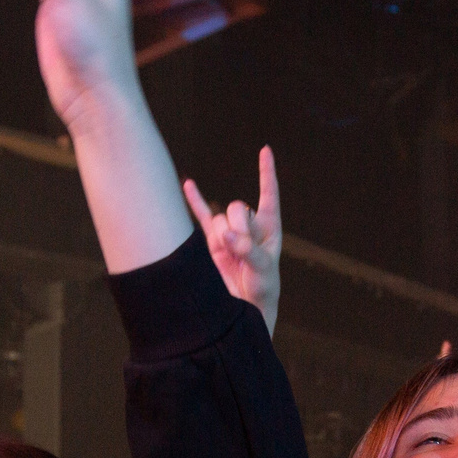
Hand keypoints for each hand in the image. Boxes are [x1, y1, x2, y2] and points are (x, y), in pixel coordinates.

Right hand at [182, 146, 283, 333]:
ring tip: (231, 257)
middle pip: (238, 207)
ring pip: (220, 219)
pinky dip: (195, 201)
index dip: (267, 172)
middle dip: (238, 226)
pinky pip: (202, 217)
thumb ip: (247, 250)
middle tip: (242, 248)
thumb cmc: (263, 287)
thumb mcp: (263, 269)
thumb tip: (227, 234)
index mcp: (270, 226)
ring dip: (222, 236)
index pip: (269, 193)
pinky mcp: (213, 241)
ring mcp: (230, 232)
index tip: (265, 150)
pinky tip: (188, 184)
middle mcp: (250, 225)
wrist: (246, 307)